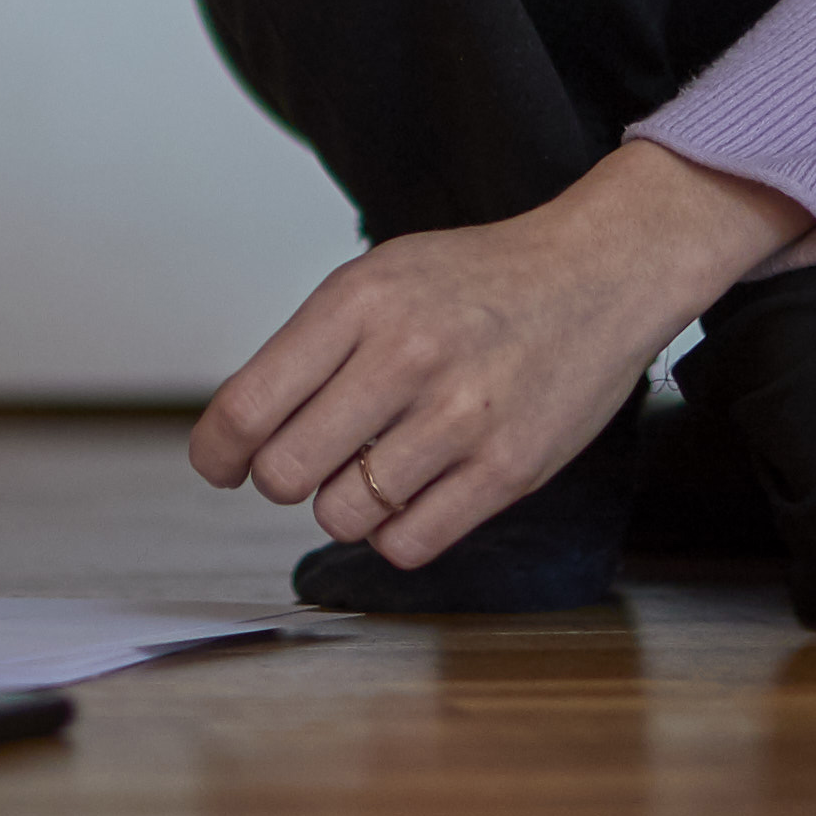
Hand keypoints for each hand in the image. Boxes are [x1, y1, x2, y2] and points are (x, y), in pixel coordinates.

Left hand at [189, 143, 807, 568]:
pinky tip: (411, 495)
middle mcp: (405, 357)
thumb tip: (240, 433)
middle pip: (284, 473)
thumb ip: (311, 346)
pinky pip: (409, 544)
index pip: (247, 407)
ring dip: (344, 506)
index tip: (220, 465)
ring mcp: (460, 417)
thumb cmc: (481, 280)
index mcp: (360, 301)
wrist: (598, 271)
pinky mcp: (507, 469)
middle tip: (309, 462)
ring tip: (373, 469)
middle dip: (282, 479)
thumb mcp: (380, 276)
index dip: (217, 453)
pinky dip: (395, 533)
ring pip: (342, 516)